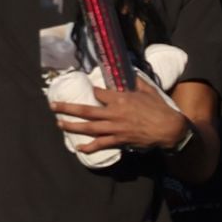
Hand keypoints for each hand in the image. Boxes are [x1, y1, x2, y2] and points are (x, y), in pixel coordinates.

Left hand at [52, 76, 189, 152]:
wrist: (168, 128)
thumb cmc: (160, 108)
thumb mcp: (149, 91)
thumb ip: (136, 83)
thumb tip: (130, 74)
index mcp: (121, 99)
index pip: (99, 93)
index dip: (93, 91)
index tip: (90, 90)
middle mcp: (114, 113)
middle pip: (85, 110)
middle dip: (67, 108)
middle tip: (54, 107)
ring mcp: (114, 128)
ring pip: (88, 127)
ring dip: (72, 126)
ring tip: (60, 124)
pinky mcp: (119, 140)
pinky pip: (100, 144)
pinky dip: (88, 147)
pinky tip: (79, 147)